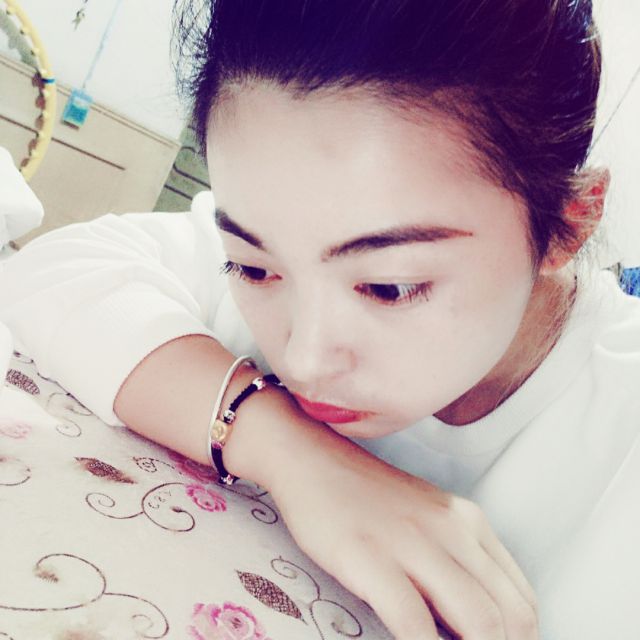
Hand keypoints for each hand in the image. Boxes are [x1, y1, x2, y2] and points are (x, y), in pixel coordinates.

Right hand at [269, 437, 538, 639]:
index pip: (524, 601)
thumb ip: (457, 560)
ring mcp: (413, 543)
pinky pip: (415, 625)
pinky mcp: (372, 559)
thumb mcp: (428, 518)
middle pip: (511, 618)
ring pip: (480, 623)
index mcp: (470, 522)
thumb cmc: (368, 498)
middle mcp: (454, 530)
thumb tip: (478, 621)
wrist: (314, 461)